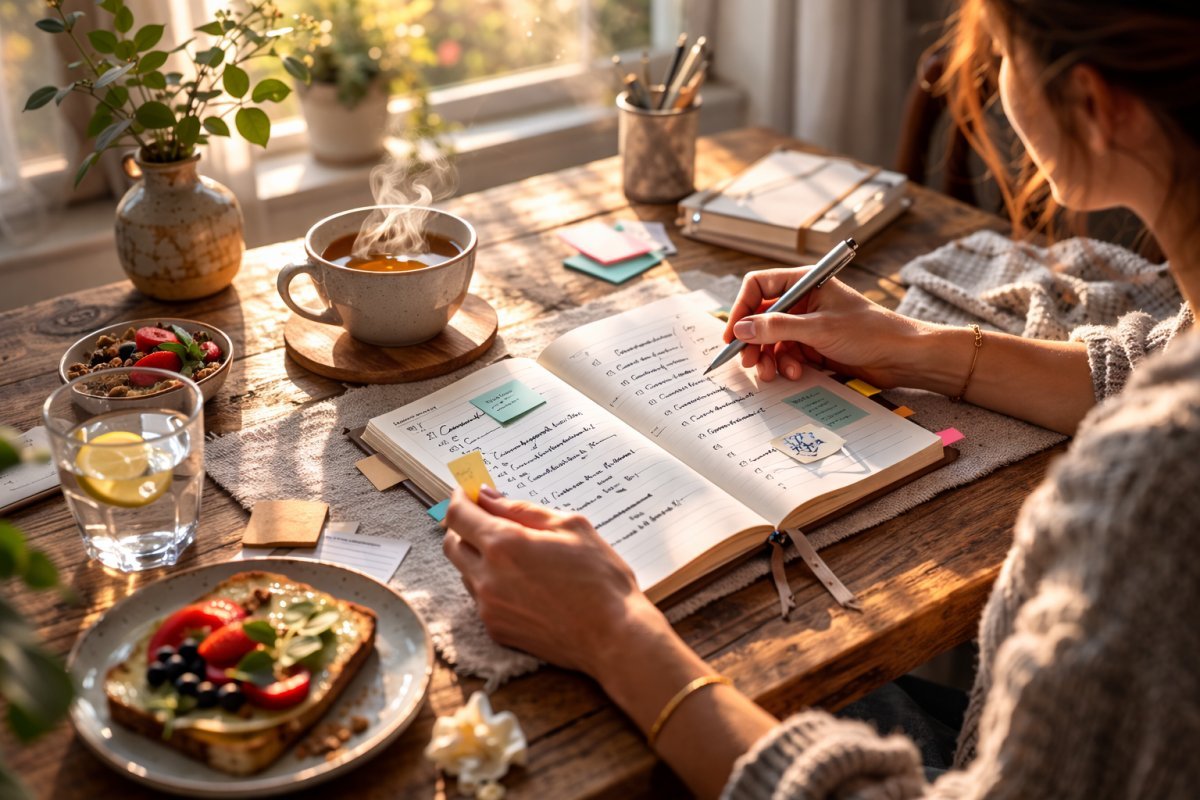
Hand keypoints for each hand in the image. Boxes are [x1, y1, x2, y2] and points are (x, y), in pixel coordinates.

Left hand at [443, 486, 665, 674]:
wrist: (614, 637)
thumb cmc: (600, 579)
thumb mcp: (571, 527)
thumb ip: (523, 510)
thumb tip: (489, 497)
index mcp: (504, 545)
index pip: (459, 515)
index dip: (459, 498)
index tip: (467, 492)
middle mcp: (487, 577)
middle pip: (452, 544)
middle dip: (463, 527)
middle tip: (488, 519)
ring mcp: (489, 607)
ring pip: (464, 572)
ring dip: (478, 557)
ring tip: (515, 555)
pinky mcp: (496, 630)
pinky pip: (480, 599)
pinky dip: (491, 584)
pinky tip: (523, 584)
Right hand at [722, 267, 930, 384]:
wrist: (901, 357)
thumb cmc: (869, 331)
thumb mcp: (818, 329)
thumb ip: (776, 328)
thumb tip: (741, 329)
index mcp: (804, 283)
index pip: (758, 286)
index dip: (741, 309)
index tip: (733, 334)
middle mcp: (803, 301)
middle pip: (760, 317)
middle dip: (753, 341)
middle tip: (747, 361)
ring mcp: (807, 324)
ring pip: (771, 340)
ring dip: (768, 358)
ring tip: (772, 374)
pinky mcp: (813, 346)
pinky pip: (786, 355)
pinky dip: (786, 366)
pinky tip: (797, 374)